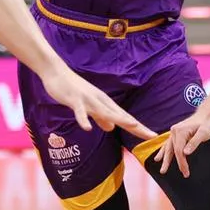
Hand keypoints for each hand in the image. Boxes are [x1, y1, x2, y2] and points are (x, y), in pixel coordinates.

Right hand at [41, 68, 155, 139]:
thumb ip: (100, 117)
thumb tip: (112, 128)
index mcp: (105, 104)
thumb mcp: (89, 107)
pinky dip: (83, 119)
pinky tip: (87, 128)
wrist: (56, 72)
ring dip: (117, 118)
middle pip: (121, 115)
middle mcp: (100, 101)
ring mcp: (88, 100)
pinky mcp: (75, 99)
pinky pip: (80, 111)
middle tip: (151, 135)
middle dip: (136, 126)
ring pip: (104, 111)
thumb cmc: (73, 90)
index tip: (153, 136)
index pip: (125, 118)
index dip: (139, 128)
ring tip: (132, 125)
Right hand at [153, 110, 209, 176]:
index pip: (178, 150)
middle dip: (168, 162)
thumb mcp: (204, 133)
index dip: (181, 162)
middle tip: (163, 172)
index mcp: (180, 131)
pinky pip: (169, 143)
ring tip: (160, 166)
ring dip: (164, 157)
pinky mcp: (175, 133)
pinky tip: (160, 156)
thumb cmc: (206, 124)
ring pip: (168, 147)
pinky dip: (165, 150)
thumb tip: (185, 153)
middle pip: (171, 149)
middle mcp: (174, 131)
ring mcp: (174, 131)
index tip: (185, 171)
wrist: (205, 115)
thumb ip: (194, 143)